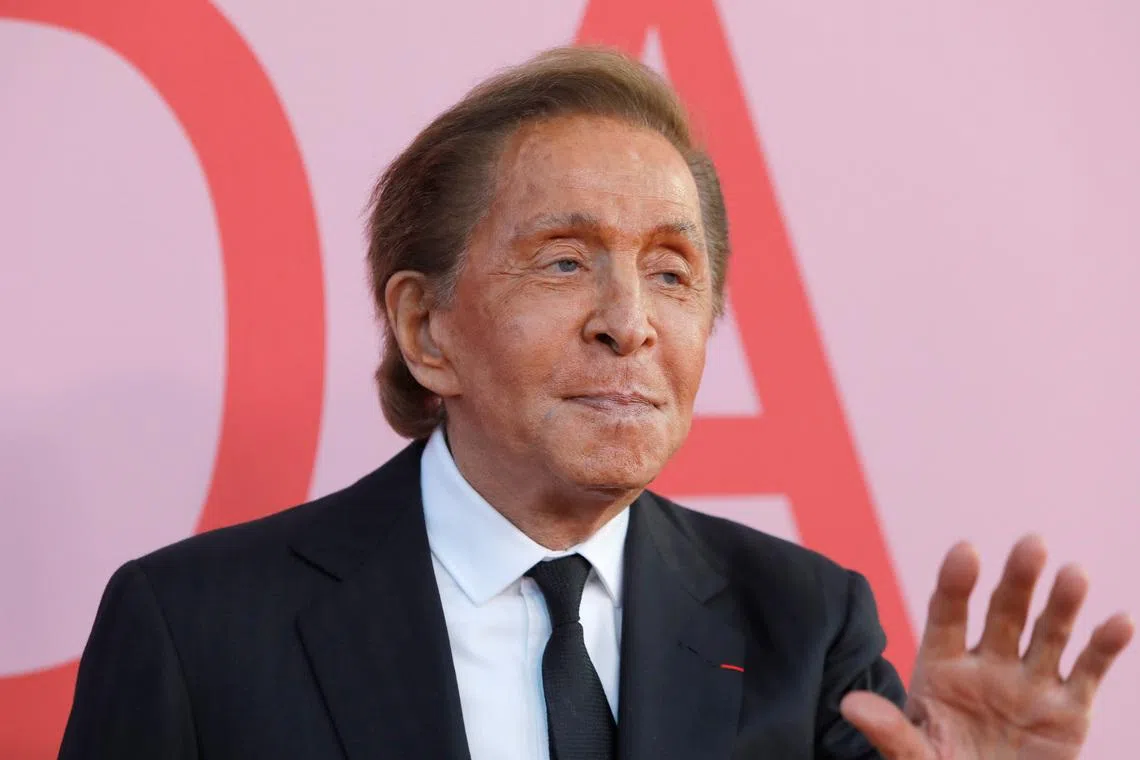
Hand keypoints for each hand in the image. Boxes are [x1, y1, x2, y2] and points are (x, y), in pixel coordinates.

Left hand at [840, 535, 1133, 758]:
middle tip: (1031, 543)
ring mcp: (1030, 684)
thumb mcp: (913, 756)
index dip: (956, 584)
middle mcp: (988, 666)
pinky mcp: (1069, 711)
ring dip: (1062, 603)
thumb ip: (891, 731)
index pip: (947, 616)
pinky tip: (1119, 621)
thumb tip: (850, 704)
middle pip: (1003, 613)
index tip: (965, 551)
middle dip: (1017, 580)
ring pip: (1049, 633)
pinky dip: (1105, 647)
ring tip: (1073, 573)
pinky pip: (1089, 673)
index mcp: (942, 668)